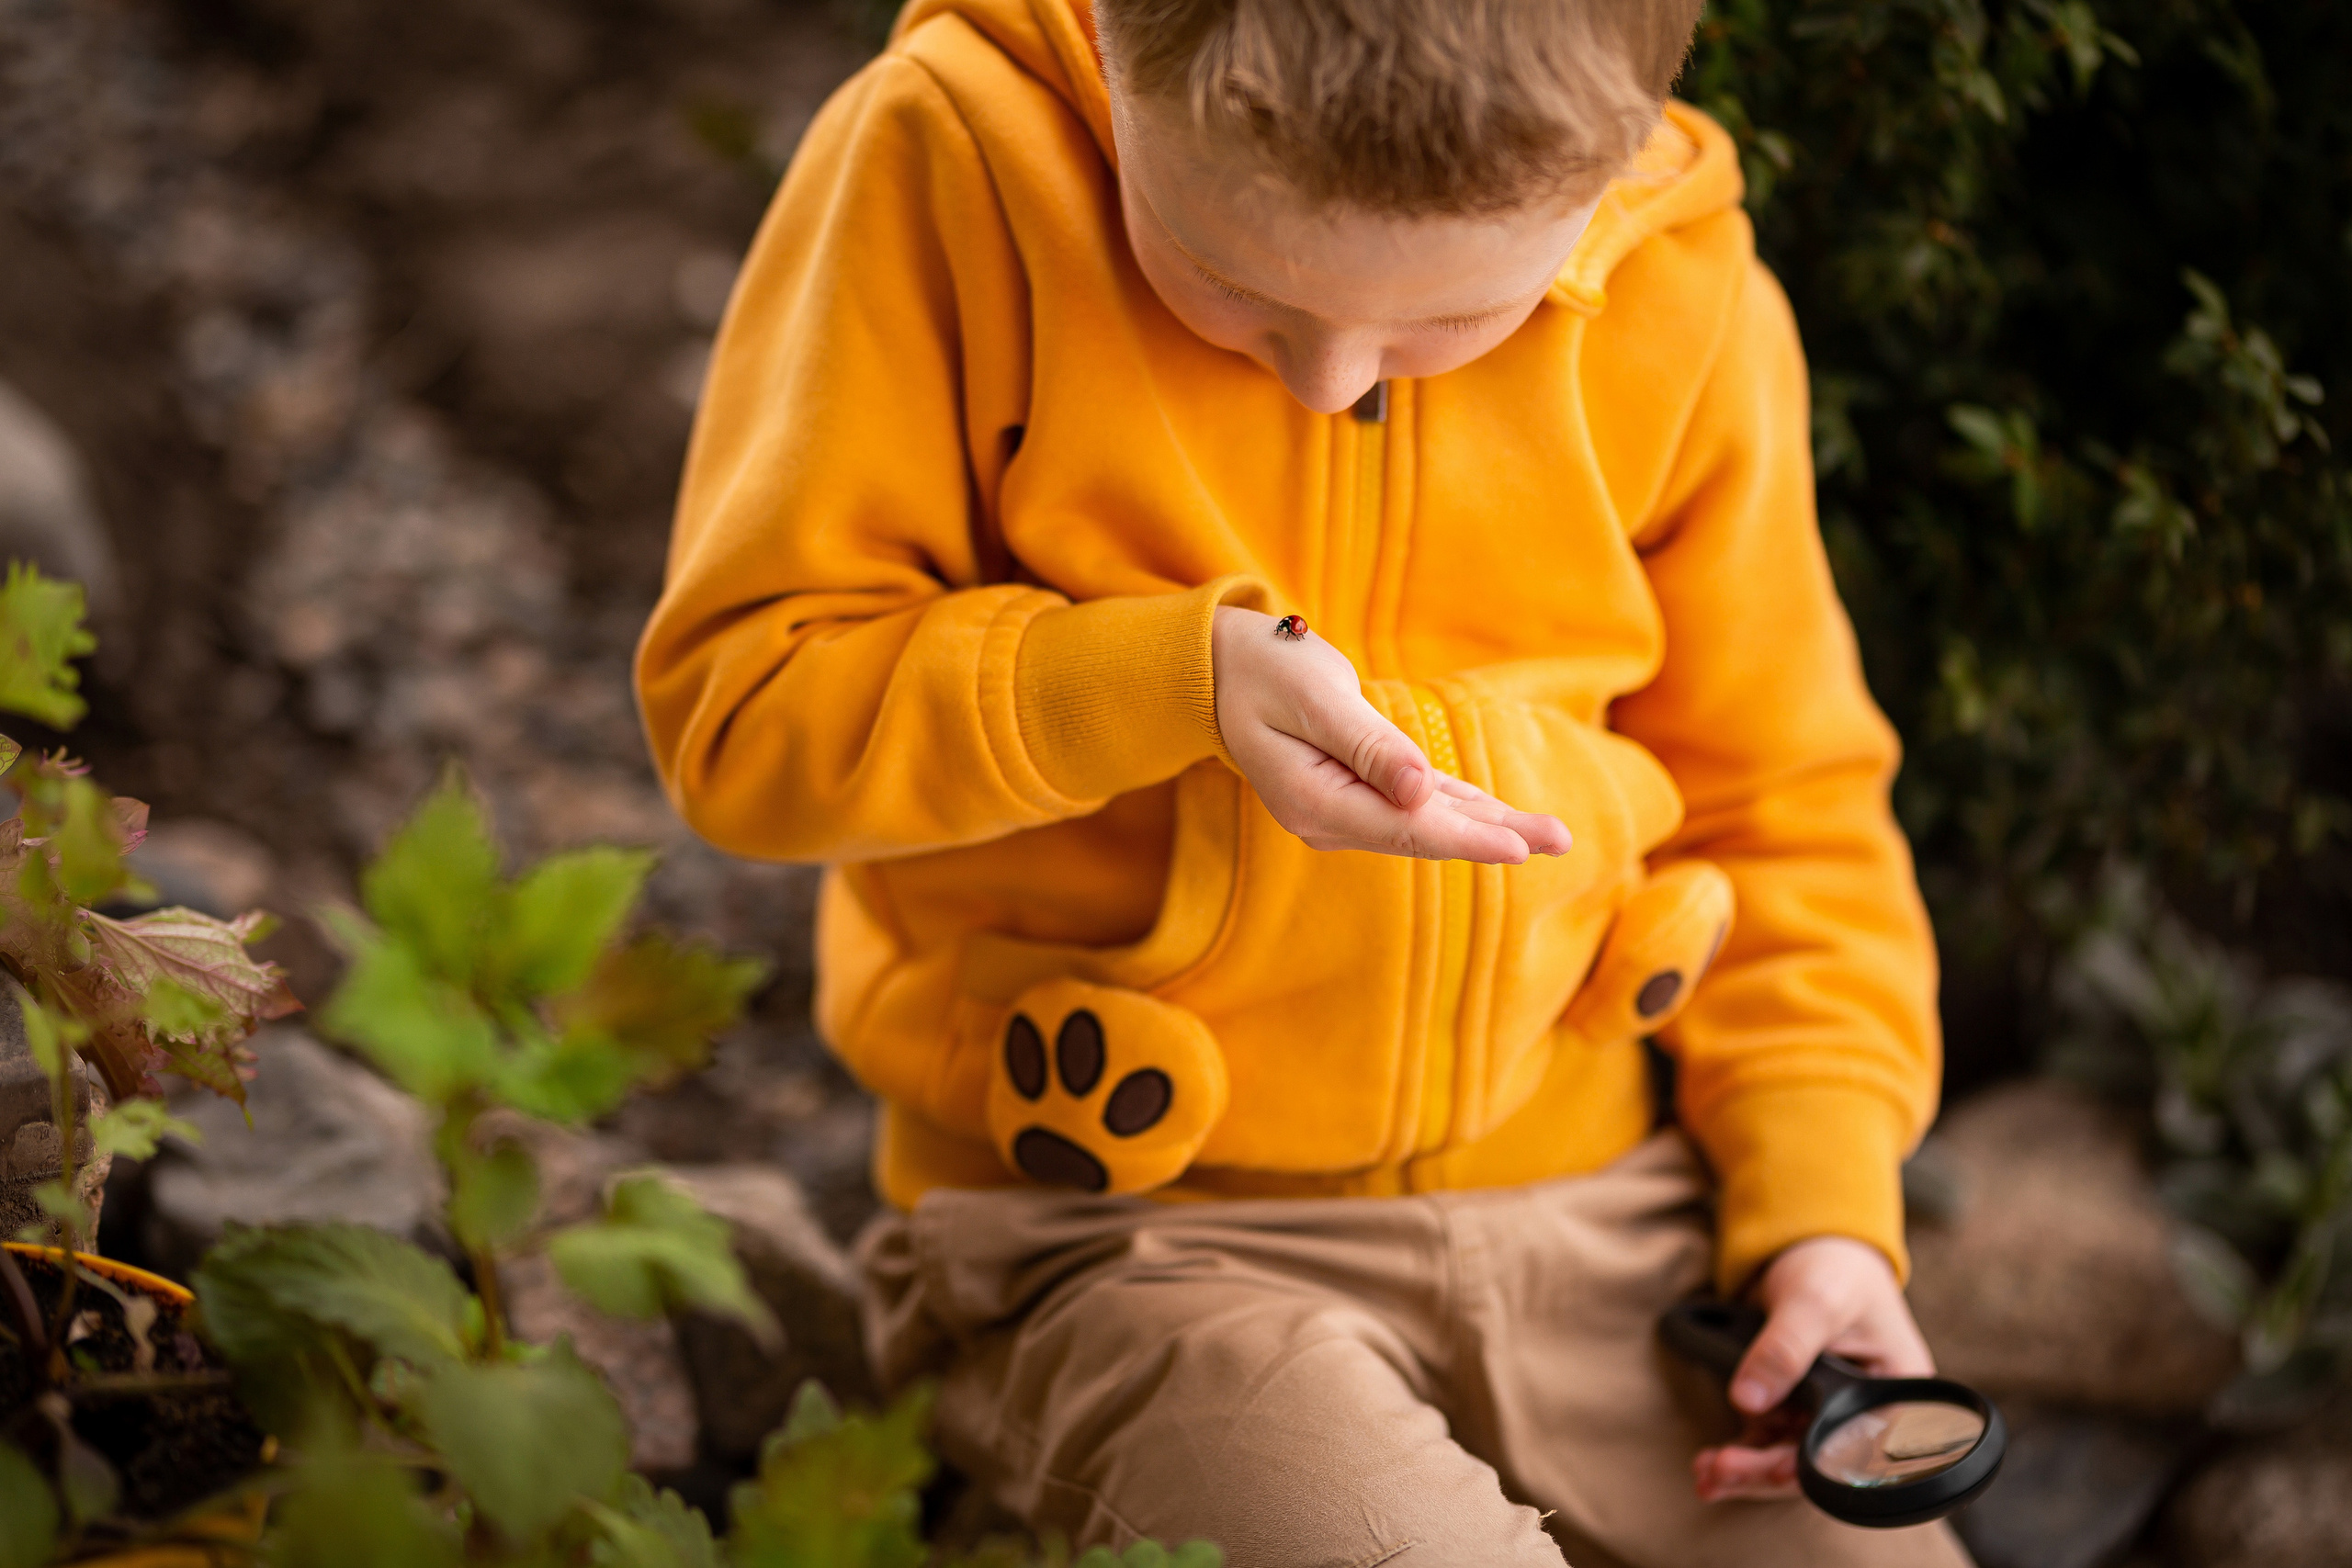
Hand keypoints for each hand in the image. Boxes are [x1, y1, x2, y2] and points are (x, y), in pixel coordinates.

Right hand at [1210, 606, 1570, 863]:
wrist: (1218, 668)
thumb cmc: (1264, 668)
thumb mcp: (1316, 697)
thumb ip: (1369, 745)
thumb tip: (1420, 792)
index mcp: (1317, 803)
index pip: (1407, 829)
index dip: (1467, 838)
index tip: (1519, 848)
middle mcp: (1329, 820)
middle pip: (1425, 834)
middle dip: (1494, 837)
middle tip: (1560, 839)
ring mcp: (1340, 811)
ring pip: (1424, 823)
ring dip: (1483, 826)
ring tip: (1544, 835)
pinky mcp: (1350, 793)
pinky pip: (1412, 807)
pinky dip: (1455, 810)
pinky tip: (1495, 818)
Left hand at [1692, 1235, 1933, 1502]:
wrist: (1812, 1247)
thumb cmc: (1834, 1269)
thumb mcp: (1814, 1301)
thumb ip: (1785, 1349)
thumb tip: (1747, 1400)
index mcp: (1895, 1397)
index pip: (1856, 1450)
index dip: (1813, 1466)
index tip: (1771, 1470)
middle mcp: (1865, 1415)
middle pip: (1818, 1461)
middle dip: (1766, 1472)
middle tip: (1721, 1472)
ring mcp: (1827, 1413)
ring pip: (1788, 1456)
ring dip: (1747, 1469)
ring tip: (1706, 1473)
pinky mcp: (1794, 1406)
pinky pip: (1768, 1440)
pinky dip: (1741, 1452)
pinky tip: (1710, 1464)